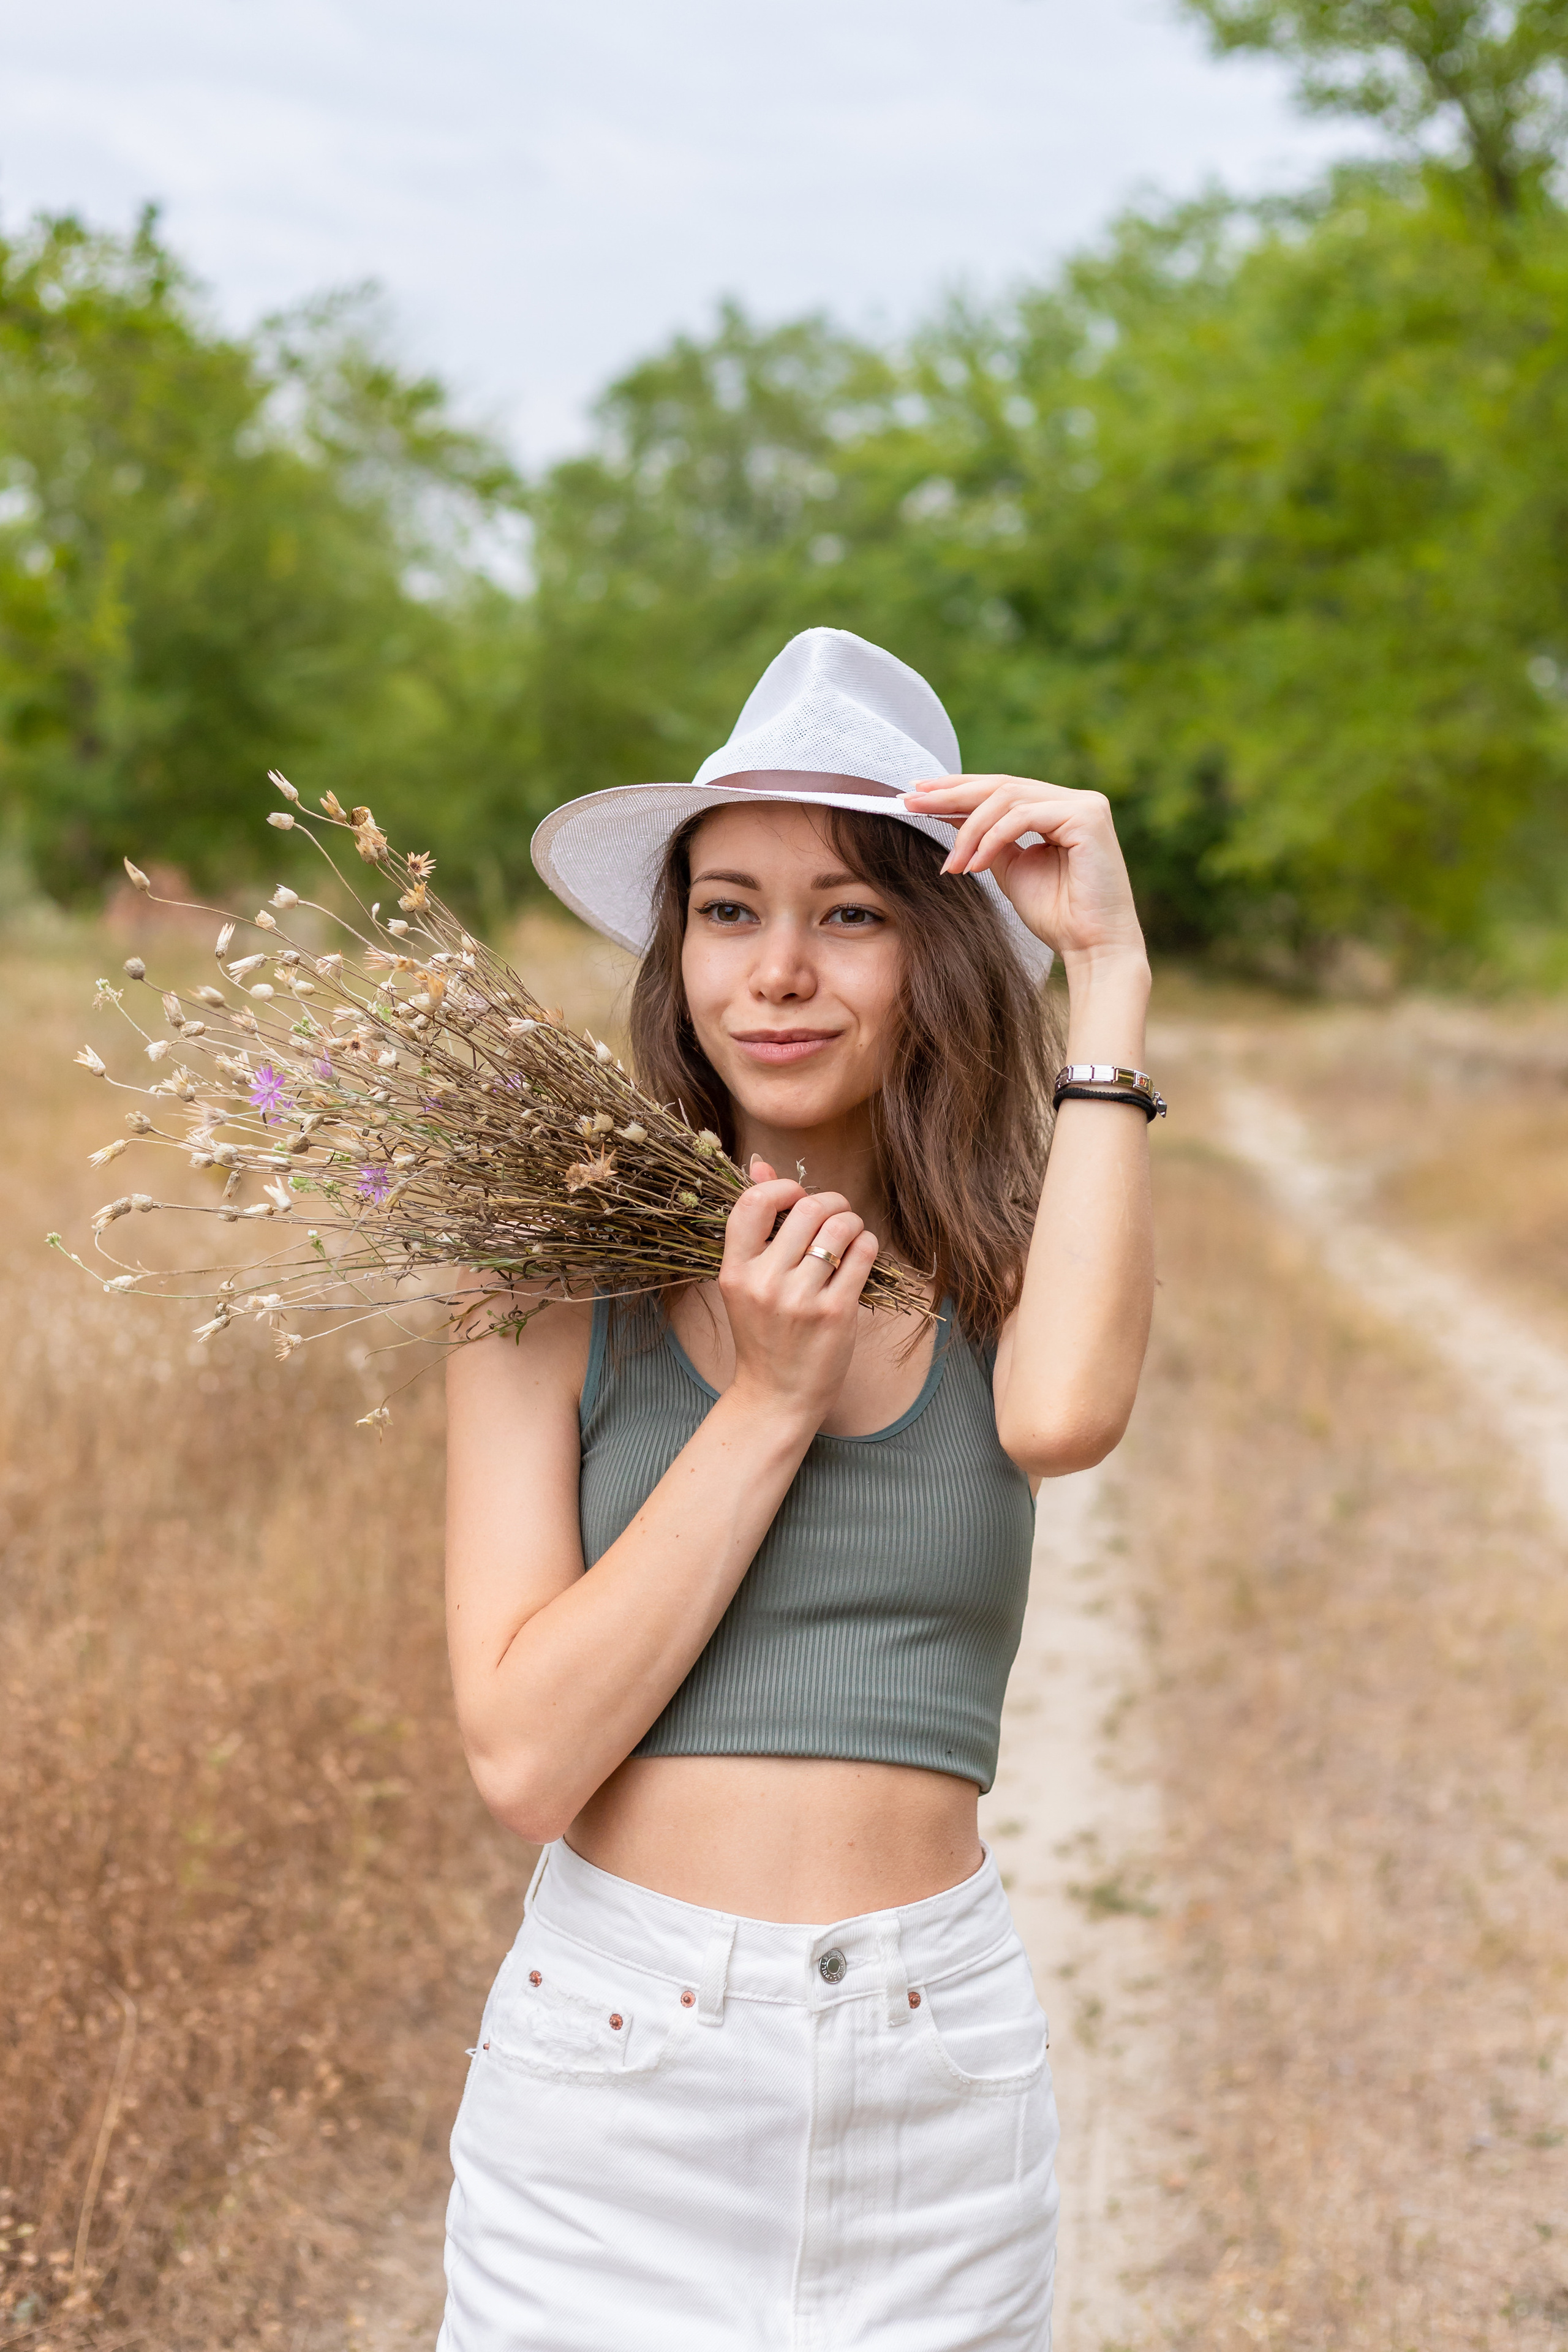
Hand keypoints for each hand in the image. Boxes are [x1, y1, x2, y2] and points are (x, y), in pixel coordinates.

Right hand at [716, 1159, 879, 1429]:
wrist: (777, 1395)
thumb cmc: (764, 1333)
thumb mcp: (746, 1281)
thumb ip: (754, 1225)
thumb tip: (760, 1164)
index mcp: (735, 1271)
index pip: (752, 1203)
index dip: (782, 1188)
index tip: (797, 1199)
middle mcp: (765, 1283)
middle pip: (807, 1208)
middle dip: (830, 1201)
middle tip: (835, 1215)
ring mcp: (801, 1299)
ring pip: (839, 1226)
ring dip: (852, 1221)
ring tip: (850, 1233)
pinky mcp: (836, 1313)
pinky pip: (862, 1254)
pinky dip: (867, 1244)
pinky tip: (861, 1253)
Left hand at [903, 775, 1145, 969]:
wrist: (1091, 947)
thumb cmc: (1057, 915)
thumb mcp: (1011, 869)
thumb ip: (989, 839)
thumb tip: (949, 814)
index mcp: (1057, 808)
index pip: (1001, 788)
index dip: (957, 788)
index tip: (917, 793)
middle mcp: (1073, 799)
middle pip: (1001, 786)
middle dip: (951, 794)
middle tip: (911, 801)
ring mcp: (1084, 804)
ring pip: (1007, 799)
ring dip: (969, 830)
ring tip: (951, 864)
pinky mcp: (1088, 816)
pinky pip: (1022, 817)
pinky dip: (991, 839)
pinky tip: (973, 866)